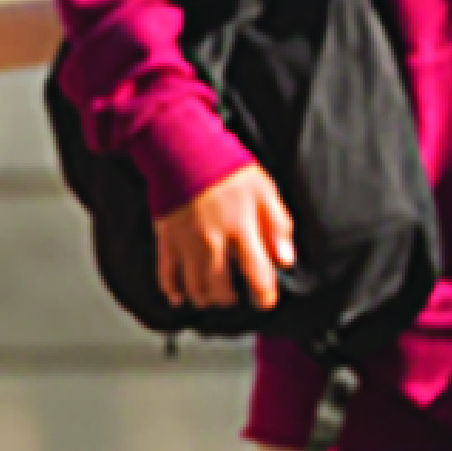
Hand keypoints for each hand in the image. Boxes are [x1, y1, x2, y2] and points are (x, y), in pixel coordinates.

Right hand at [154, 164, 294, 312]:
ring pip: (194, 288)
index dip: (264, 295)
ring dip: (205, 299)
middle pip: (221, 290)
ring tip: (212, 298)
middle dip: (231, 300)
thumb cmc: (227, 168)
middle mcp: (212, 243)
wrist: (183, 150)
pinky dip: (172, 291)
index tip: (265, 300)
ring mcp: (186, 244)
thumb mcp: (265, 190)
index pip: (257, 275)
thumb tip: (285, 259)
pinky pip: (165, 275)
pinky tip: (179, 297)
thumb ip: (278, 226)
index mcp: (241, 230)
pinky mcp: (166, 240)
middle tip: (236, 297)